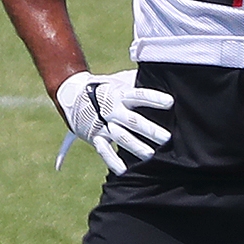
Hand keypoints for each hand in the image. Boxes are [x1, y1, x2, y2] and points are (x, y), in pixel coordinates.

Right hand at [54, 68, 172, 174]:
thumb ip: (137, 80)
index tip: (170, 102)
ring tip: (150, 155)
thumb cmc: (105, 87)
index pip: (139, 95)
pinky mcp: (95, 136)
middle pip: (133, 120)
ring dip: (135, 147)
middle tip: (166, 138)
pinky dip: (112, 161)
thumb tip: (161, 73)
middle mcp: (112, 110)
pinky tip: (124, 170)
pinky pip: (103, 151)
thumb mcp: (119, 79)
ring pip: (121, 137)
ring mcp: (103, 124)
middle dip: (150, 130)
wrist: (72, 93)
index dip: (154, 99)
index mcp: (120, 94)